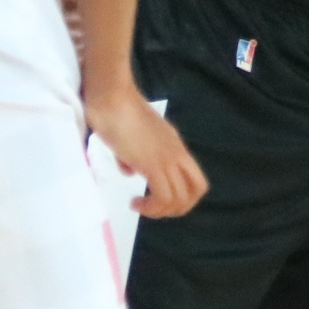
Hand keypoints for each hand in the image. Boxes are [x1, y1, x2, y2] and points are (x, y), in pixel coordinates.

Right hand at [88, 85, 208, 218]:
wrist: (111, 97)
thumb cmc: (115, 111)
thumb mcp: (129, 138)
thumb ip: (132, 156)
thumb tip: (129, 170)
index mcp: (174, 145)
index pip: (193, 176)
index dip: (180, 194)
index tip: (156, 196)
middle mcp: (176, 152)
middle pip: (197, 190)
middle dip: (178, 208)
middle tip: (153, 208)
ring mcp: (167, 158)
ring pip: (181, 197)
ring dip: (161, 211)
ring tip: (140, 206)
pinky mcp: (153, 163)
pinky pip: (163, 196)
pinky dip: (151, 208)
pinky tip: (135, 203)